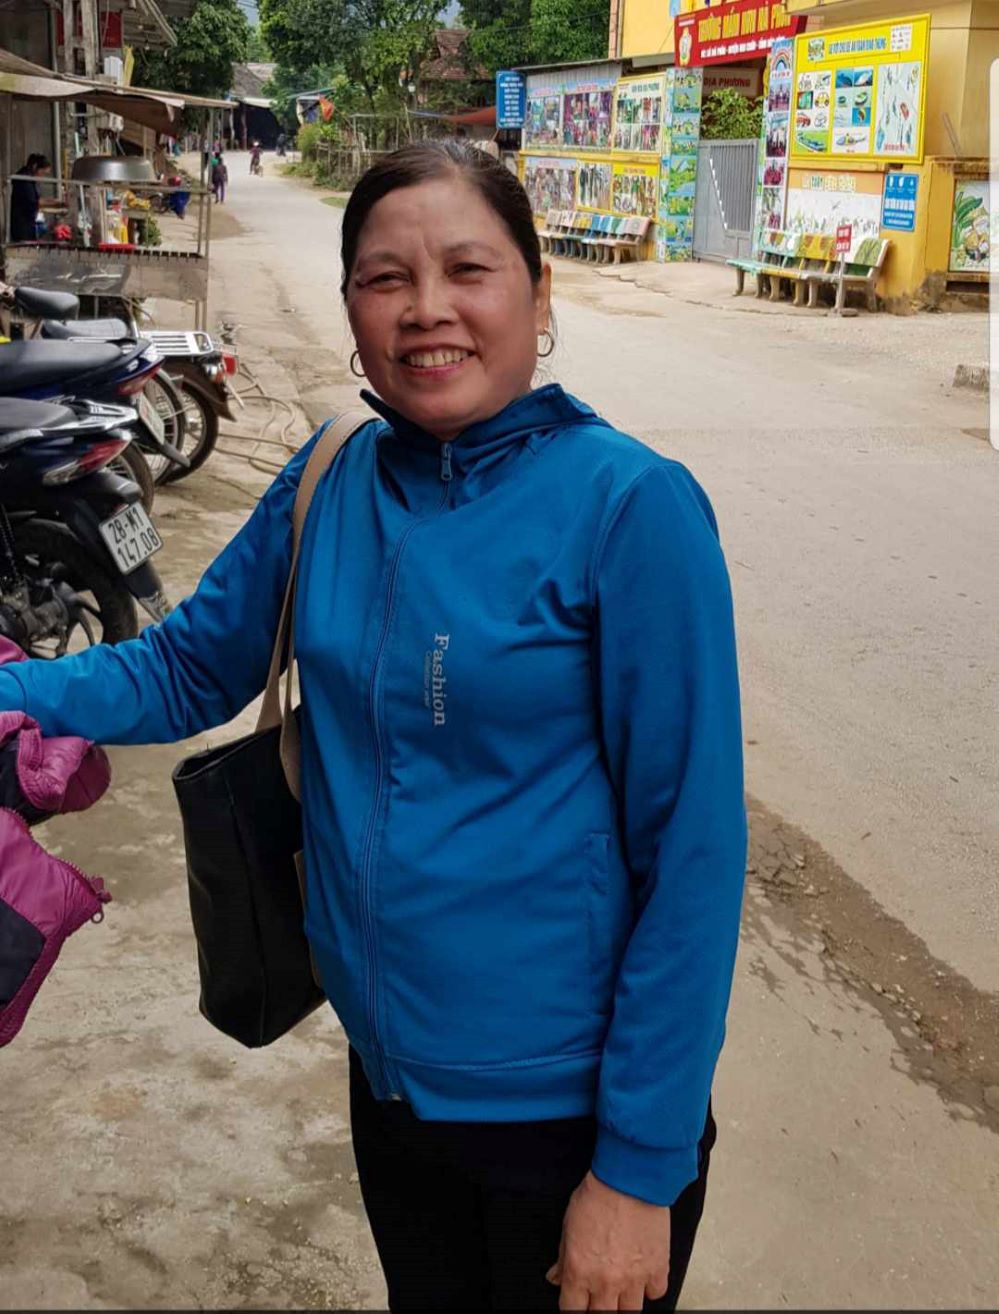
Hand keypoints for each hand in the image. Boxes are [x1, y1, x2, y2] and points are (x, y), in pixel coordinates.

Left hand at [546, 1170, 670, 1309]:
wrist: (630, 1178)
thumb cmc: (598, 1194)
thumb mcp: (569, 1224)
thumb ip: (563, 1256)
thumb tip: (556, 1276)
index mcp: (580, 1271)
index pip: (572, 1311)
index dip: (574, 1307)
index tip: (577, 1302)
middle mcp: (607, 1281)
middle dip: (598, 1309)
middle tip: (599, 1297)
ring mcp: (634, 1278)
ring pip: (630, 1312)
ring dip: (624, 1302)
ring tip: (621, 1288)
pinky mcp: (658, 1268)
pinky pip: (655, 1293)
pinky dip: (649, 1288)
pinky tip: (643, 1276)